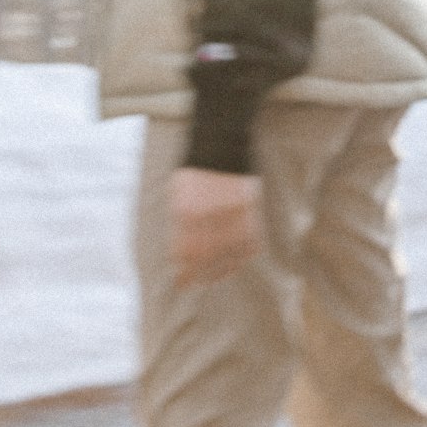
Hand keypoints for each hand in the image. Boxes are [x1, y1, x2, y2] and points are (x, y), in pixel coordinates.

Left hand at [168, 167, 264, 287]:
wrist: (219, 144)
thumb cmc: (194, 170)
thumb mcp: (178, 193)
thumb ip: (179, 221)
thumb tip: (179, 252)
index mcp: (186, 210)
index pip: (185, 252)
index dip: (184, 271)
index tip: (183, 282)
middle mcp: (208, 214)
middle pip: (206, 257)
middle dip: (202, 274)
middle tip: (199, 282)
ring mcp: (230, 212)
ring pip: (229, 252)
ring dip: (223, 269)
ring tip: (217, 276)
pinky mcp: (248, 208)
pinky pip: (249, 240)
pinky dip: (243, 255)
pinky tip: (237, 262)